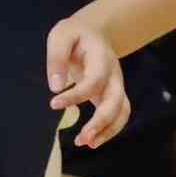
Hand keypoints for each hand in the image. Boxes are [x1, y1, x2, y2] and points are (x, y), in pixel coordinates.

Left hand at [46, 15, 129, 147]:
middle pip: (116, 101)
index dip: (75, 95)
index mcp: (102, 57)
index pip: (94, 81)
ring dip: (107, 131)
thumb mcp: (62, 36)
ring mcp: (116, 86)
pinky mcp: (113, 96)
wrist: (94, 32)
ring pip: (122, 112)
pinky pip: (118, 116)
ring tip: (85, 143)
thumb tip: (55, 87)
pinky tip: (91, 140)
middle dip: (101, 122)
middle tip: (81, 139)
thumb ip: (57, 58)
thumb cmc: (75, 35)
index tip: (53, 104)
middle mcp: (114, 74)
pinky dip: (108, 131)